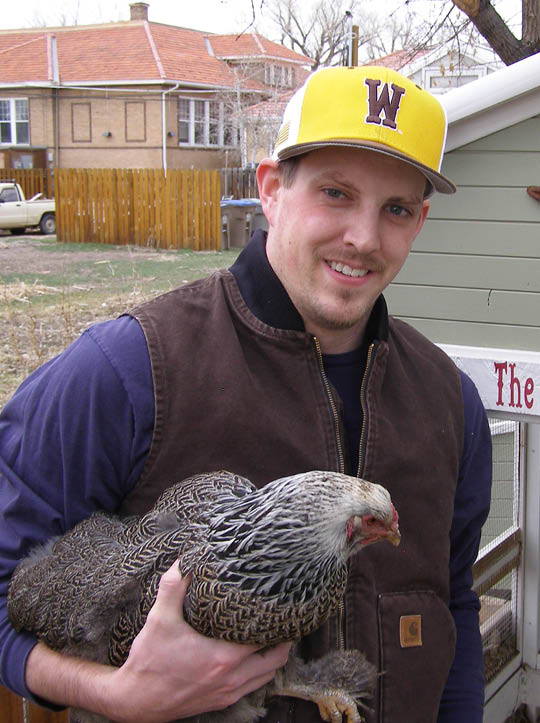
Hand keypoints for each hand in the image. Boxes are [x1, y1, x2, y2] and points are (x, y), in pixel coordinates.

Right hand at [105, 562, 291, 722]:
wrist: (136, 701)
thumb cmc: (149, 660)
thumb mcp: (159, 618)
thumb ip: (173, 586)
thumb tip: (186, 559)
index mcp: (223, 657)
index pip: (265, 638)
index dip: (276, 621)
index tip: (281, 605)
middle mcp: (231, 678)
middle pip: (275, 659)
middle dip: (283, 639)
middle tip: (281, 619)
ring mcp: (228, 693)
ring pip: (267, 676)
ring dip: (272, 657)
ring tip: (270, 635)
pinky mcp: (221, 702)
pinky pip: (253, 687)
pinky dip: (259, 672)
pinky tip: (250, 657)